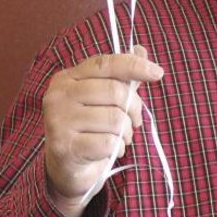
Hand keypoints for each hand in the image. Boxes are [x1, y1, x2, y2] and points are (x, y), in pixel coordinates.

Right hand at [42, 46, 163, 216]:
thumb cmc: (89, 128)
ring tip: (120, 138)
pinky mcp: (63, 147)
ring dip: (126, 132)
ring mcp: (58, 121)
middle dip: (134, 109)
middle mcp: (58, 96)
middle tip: (134, 122)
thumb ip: (121, 75)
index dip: (134, 65)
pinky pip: (108, 142)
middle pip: (115, 92)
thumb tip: (139, 49)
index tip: (158, 73)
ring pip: (115, 119)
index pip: (105, 63)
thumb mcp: (104, 99)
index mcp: (67, 78)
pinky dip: (118, 148)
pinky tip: (111, 150)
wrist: (66, 167)